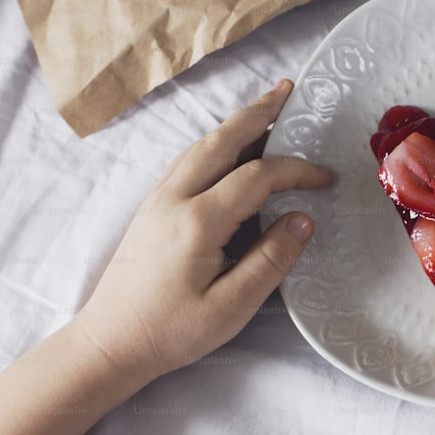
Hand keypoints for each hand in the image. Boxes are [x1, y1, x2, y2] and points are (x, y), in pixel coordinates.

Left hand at [74, 80, 332, 382]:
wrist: (108, 344)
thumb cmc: (170, 332)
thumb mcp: (231, 307)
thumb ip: (271, 260)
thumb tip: (303, 219)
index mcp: (198, 220)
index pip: (257, 176)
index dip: (296, 170)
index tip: (326, 179)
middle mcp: (175, 198)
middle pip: (222, 140)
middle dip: (258, 113)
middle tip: (288, 90)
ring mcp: (158, 199)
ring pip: (201, 146)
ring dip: (236, 124)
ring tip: (265, 109)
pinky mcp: (151, 208)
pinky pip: (188, 160)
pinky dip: (216, 142)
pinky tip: (229, 147)